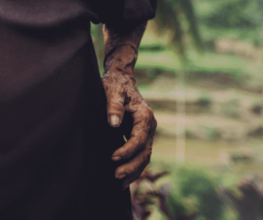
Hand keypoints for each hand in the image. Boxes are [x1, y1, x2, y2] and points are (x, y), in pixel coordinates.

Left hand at [102, 70, 156, 189]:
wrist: (121, 79)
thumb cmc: (115, 84)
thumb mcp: (112, 90)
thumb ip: (113, 105)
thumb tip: (113, 123)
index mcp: (145, 116)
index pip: (139, 138)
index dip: (127, 150)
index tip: (113, 157)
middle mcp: (149, 126)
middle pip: (145, 152)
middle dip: (131, 166)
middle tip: (116, 176)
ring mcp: (146, 132)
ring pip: (144, 157)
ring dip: (133, 170)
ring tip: (119, 183)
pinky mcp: (140, 136)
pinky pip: (140, 155)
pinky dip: (133, 166)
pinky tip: (123, 178)